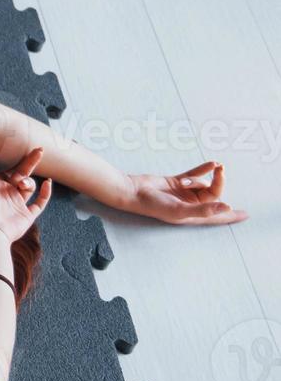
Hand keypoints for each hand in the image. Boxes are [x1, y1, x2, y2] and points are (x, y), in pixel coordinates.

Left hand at [0, 147, 51, 242]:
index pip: (11, 170)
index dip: (19, 161)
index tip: (28, 149)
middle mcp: (9, 194)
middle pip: (23, 175)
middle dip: (31, 162)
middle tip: (40, 150)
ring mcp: (19, 204)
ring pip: (30, 187)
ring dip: (30, 182)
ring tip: (23, 184)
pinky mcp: (28, 214)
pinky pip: (40, 202)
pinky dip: (46, 193)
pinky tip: (47, 183)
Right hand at [120, 161, 247, 225]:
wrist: (134, 191)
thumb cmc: (153, 205)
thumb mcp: (180, 210)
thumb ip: (204, 209)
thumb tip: (227, 207)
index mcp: (192, 215)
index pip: (217, 216)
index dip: (231, 216)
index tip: (245, 215)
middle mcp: (190, 205)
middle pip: (213, 194)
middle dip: (217, 183)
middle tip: (221, 171)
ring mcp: (184, 193)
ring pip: (203, 183)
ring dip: (199, 178)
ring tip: (185, 181)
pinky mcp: (177, 182)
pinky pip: (195, 174)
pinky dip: (203, 169)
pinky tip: (212, 164)